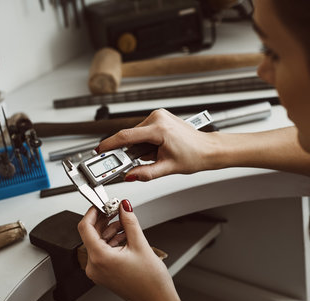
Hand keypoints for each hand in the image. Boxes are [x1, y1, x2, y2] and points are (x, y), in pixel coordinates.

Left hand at [77, 199, 176, 300]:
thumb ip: (129, 221)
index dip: (92, 212)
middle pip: (91, 235)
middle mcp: (94, 267)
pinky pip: (103, 252)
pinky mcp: (104, 274)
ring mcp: (98, 272)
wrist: (157, 300)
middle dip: (104, 221)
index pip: (85, 228)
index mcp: (100, 258)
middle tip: (117, 210)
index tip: (101, 204)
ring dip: (110, 231)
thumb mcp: (140, 244)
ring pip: (98, 243)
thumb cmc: (151, 281)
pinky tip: (125, 237)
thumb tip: (124, 207)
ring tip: (126, 225)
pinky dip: (112, 242)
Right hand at [96, 109, 216, 181]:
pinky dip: (146, 143)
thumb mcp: (167, 168)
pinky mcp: (160, 118)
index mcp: (158, 128)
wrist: (209, 149)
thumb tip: (129, 176)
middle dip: (132, 152)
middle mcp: (157, 118)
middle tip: (139, 163)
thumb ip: (145, 173)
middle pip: (131, 136)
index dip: (110, 145)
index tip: (100, 151)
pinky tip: (158, 149)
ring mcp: (159, 116)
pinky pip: (144, 132)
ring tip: (157, 156)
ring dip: (141, 148)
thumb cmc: (195, 155)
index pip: (126, 136)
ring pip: (137, 135)